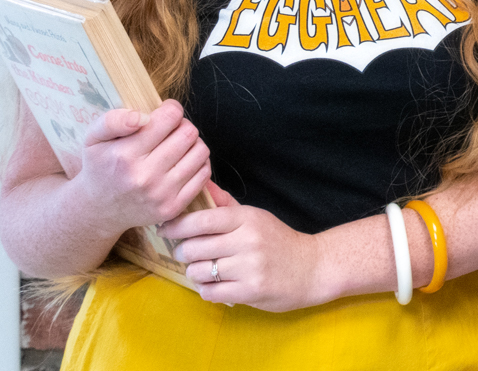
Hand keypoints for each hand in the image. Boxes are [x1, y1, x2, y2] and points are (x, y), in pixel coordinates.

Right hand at [72, 100, 210, 235]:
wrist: (99, 210)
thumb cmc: (100, 167)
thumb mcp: (93, 138)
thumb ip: (113, 120)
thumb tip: (142, 116)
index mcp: (124, 156)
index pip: (169, 118)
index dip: (171, 109)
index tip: (164, 112)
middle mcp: (144, 177)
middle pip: (188, 133)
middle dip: (182, 125)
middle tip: (171, 129)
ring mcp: (160, 194)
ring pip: (200, 151)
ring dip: (193, 142)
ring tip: (177, 144)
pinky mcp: (173, 207)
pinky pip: (204, 173)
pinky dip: (199, 162)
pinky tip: (183, 161)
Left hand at [160, 183, 329, 311]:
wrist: (312, 267)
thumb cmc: (279, 241)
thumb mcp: (256, 217)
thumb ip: (226, 204)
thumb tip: (202, 185)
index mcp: (247, 219)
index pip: (202, 219)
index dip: (177, 225)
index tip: (165, 229)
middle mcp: (248, 240)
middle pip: (194, 247)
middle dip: (184, 252)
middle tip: (189, 254)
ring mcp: (250, 267)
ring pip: (198, 271)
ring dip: (195, 273)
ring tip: (205, 270)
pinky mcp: (250, 291)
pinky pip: (210, 292)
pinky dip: (207, 290)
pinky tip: (216, 284)